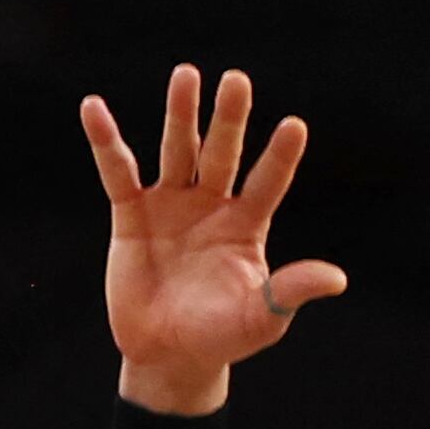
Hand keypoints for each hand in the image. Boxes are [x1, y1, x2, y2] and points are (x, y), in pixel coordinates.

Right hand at [82, 66, 346, 415]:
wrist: (167, 354)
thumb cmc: (222, 336)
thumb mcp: (262, 318)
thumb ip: (289, 292)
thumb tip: (337, 279)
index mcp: (246, 224)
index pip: (266, 182)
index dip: (279, 157)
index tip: (294, 126)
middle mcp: (211, 205)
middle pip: (222, 153)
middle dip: (228, 118)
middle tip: (236, 80)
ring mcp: (170, 206)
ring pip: (178, 152)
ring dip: (182, 114)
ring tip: (186, 74)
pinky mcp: (130, 216)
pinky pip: (118, 174)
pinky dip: (105, 142)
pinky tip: (93, 109)